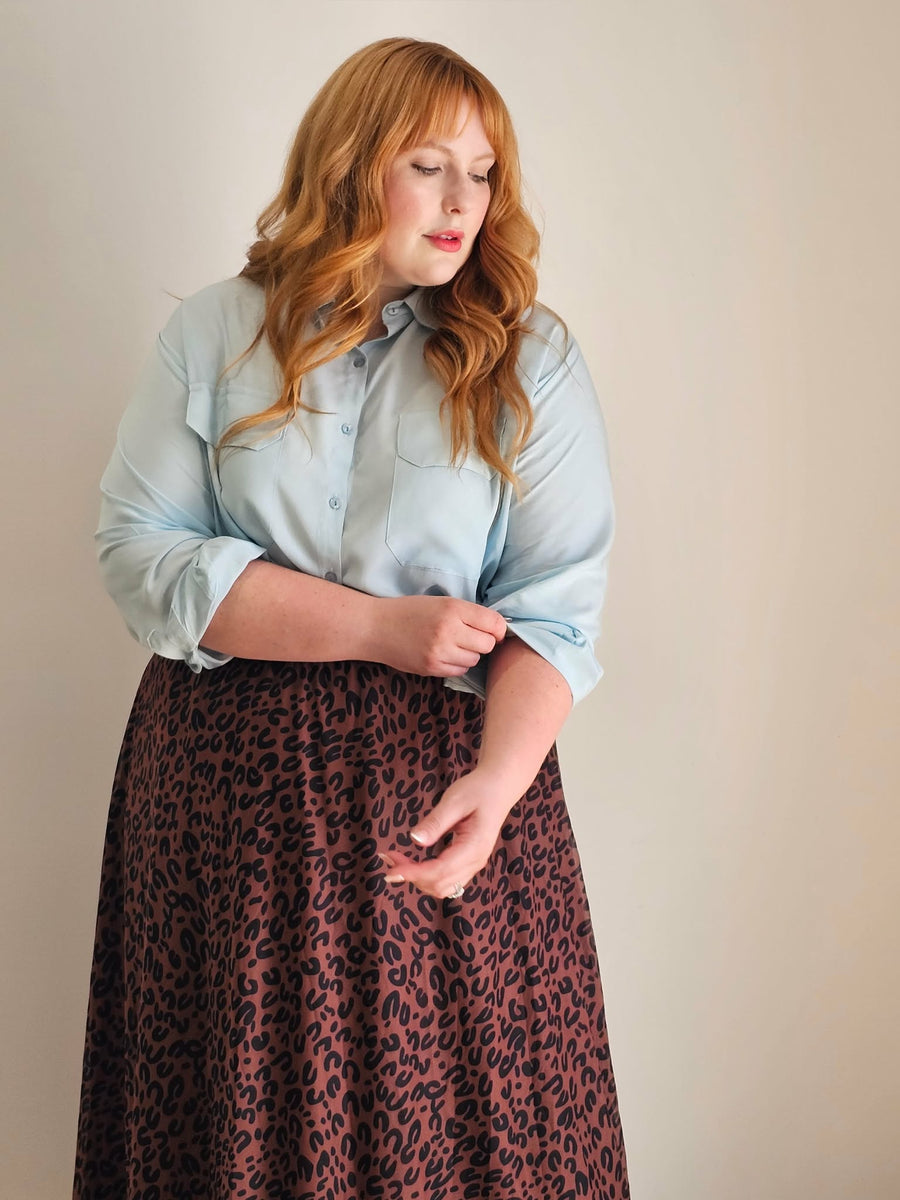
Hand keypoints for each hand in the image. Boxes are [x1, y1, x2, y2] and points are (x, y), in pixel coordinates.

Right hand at [369, 595, 507, 676]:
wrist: (375, 627)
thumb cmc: (410, 611)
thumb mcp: (441, 602)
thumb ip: (469, 614)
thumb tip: (499, 630)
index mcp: (453, 608)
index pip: (494, 623)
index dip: (499, 629)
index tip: (493, 630)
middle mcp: (449, 630)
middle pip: (488, 644)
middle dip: (484, 642)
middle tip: (470, 636)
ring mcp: (440, 652)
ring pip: (475, 659)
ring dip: (469, 653)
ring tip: (453, 644)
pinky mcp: (432, 668)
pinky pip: (460, 671)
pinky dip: (457, 664)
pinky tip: (444, 654)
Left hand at [377, 769, 516, 900]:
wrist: (498, 788)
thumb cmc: (478, 790)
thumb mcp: (455, 800)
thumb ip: (436, 822)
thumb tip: (415, 839)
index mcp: (474, 847)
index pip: (439, 871)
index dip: (413, 872)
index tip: (390, 866)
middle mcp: (476, 862)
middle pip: (438, 885)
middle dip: (410, 876)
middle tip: (387, 857)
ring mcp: (473, 865)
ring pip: (441, 887)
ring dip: (417, 879)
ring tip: (396, 861)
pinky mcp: (468, 862)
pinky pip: (446, 880)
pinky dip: (426, 877)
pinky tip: (411, 863)